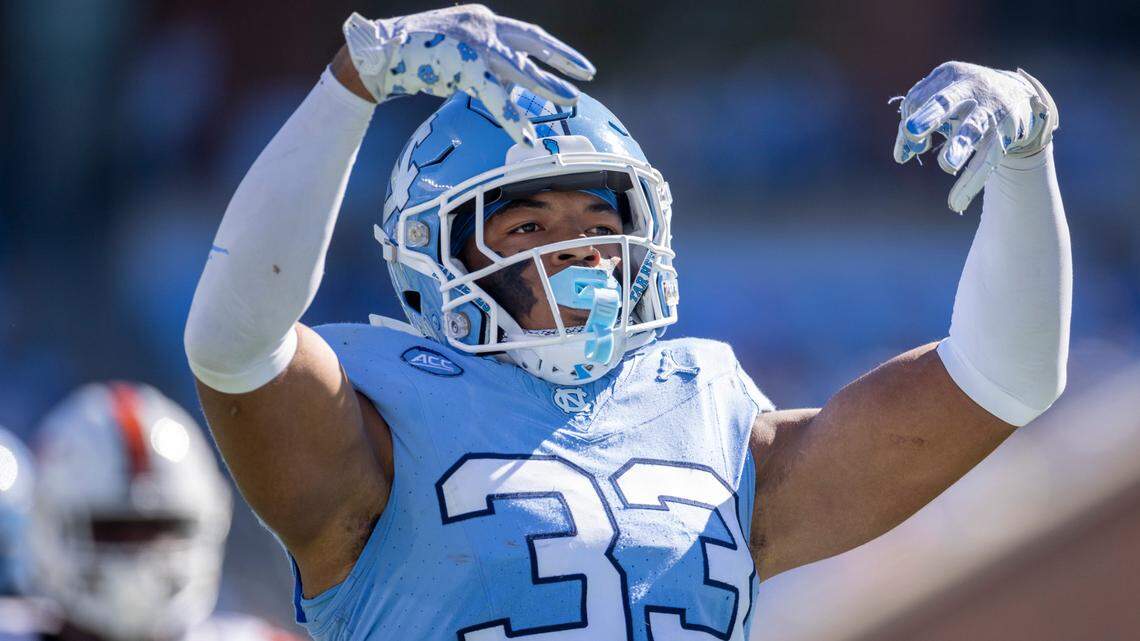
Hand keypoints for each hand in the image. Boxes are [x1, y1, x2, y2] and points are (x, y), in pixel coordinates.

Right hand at [342, 4, 594, 145]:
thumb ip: (483, 66)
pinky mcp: (461, 64)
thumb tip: (507, 89)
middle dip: (562, 59)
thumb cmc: (413, 56)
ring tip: (571, 100)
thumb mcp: (456, 55)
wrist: (376, 54)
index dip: (554, 49)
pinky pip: (494, 95)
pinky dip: (511, 117)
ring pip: (519, 68)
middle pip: (531, 43)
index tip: (578, 64)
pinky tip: (526, 134)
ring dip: (546, 86)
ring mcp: (472, 43)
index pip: (527, 34)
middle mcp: (482, 26)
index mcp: (482, 21)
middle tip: (588, 74)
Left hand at [893, 61, 1058, 211]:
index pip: (918, 99)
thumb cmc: (967, 99)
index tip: (914, 141)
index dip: (909, 124)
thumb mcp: (942, 103)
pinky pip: (987, 159)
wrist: (1020, 95)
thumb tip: (901, 156)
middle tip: (912, 130)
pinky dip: (971, 182)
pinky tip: (956, 203)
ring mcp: (991, 110)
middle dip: (929, 115)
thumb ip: (916, 124)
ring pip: (972, 129)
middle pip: (946, 102)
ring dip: (958, 146)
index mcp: (949, 76)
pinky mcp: (1006, 132)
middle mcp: (971, 88)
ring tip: (947, 165)